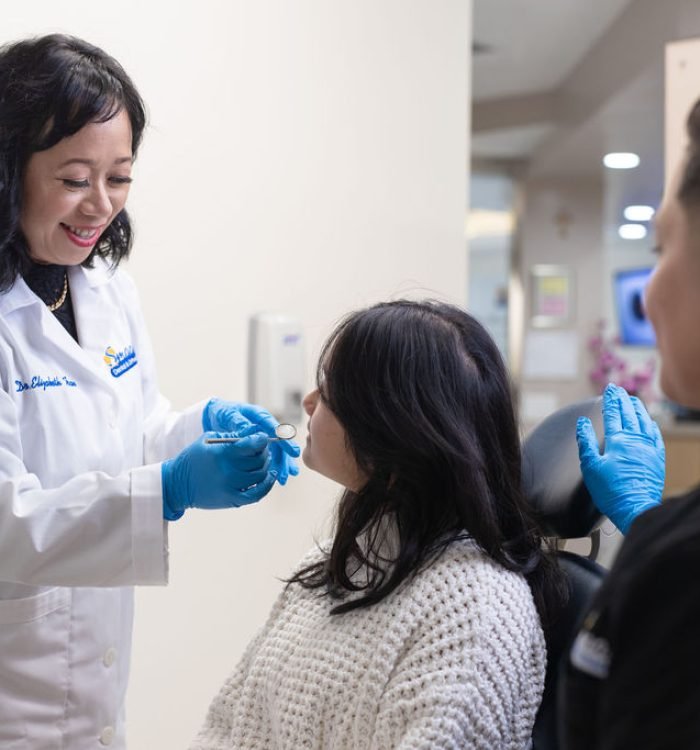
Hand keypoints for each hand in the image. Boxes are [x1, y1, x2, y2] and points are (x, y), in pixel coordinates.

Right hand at [161, 433, 275, 519]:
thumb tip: (254, 431)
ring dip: (266, 466)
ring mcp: (231, 487)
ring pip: (261, 475)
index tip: (263, 437)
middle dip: (264, 451)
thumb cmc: (193, 458)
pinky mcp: (233, 500)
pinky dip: (267, 485)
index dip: (261, 439)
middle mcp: (228, 471)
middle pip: (259, 459)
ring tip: (264, 459)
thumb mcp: (208, 440)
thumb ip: (232, 435)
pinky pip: (257, 494)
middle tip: (262, 448)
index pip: (252, 444)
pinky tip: (270, 476)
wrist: (177, 485)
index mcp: (222, 453)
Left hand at [202, 398, 300, 483]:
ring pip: (277, 453)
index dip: (283, 439)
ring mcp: (264, 437)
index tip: (291, 450)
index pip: (273, 427)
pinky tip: (279, 479)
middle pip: (279, 443)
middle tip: (291, 471)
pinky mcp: (260, 447)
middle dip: (285, 458)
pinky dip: (274, 468)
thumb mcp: (228, 415)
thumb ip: (238, 423)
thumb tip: (250, 431)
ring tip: (283, 480)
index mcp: (258, 416)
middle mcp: (265, 427)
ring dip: (281, 466)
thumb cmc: (223, 413)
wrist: (215, 416)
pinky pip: (270, 458)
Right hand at [576, 383, 664, 533]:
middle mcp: (635, 440)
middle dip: (622, 399)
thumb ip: (586, 442)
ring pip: (644, 421)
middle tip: (618, 389)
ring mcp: (649, 448)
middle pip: (628, 413)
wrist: (636, 509)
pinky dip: (651, 424)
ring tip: (632, 399)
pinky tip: (649, 421)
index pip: (613, 413)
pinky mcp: (657, 458)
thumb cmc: (610, 491)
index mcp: (618, 440)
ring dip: (637, 408)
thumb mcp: (590, 466)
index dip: (610, 400)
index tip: (608, 389)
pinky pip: (655, 435)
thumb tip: (583, 423)